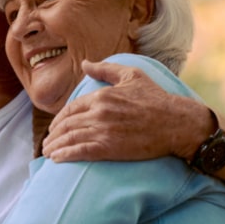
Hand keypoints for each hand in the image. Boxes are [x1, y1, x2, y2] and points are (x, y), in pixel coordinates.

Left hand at [43, 61, 208, 162]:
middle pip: (66, 124)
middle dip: (53, 135)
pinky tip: (57, 159)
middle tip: (47, 143)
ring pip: (70, 138)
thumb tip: (84, 63)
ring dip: (54, 146)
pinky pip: (80, 152)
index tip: (54, 127)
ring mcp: (103, 130)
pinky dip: (65, 155)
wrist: (177, 123)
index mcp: (102, 95)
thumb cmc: (157, 99)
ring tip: (47, 153)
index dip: (59, 119)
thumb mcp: (131, 76)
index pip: (71, 108)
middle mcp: (99, 112)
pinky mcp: (109, 148)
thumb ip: (105, 69)